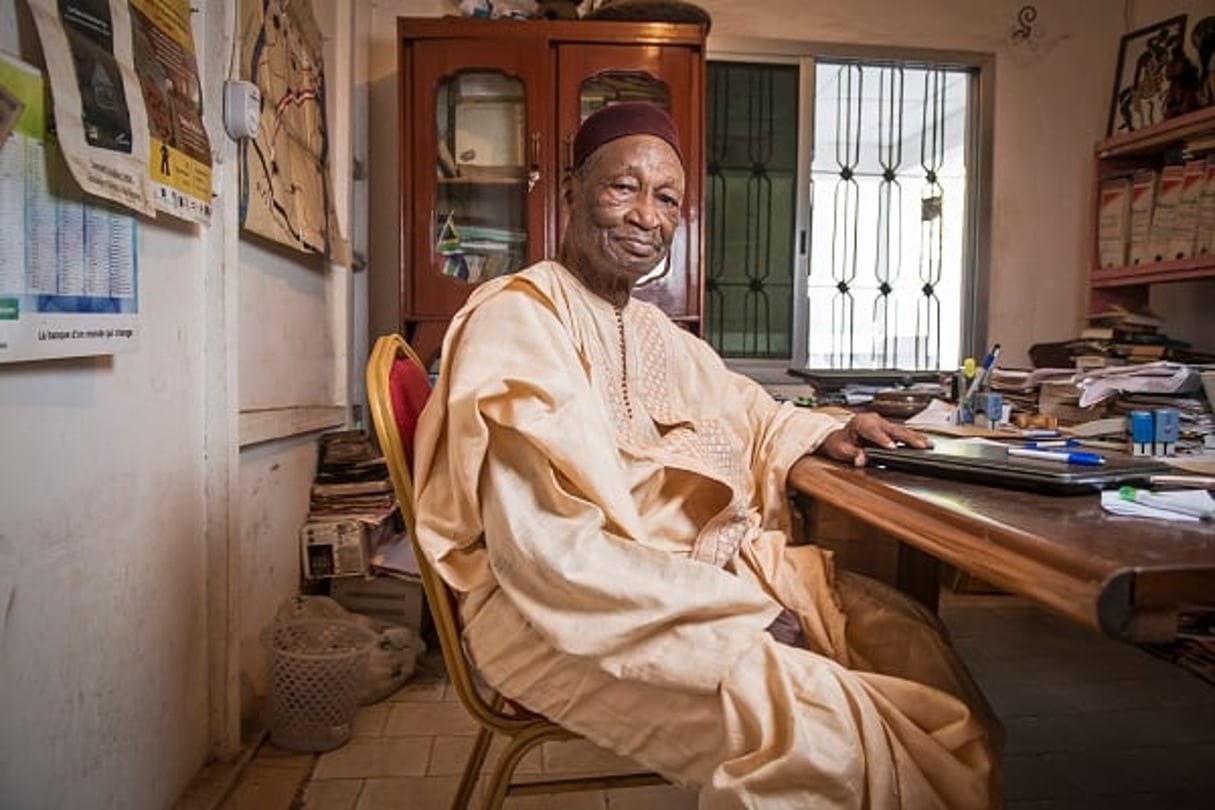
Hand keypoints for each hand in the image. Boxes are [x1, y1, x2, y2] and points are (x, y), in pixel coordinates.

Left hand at [816, 411, 931, 466]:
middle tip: (920, 446)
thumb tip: (861, 459)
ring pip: (900, 429)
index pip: (873, 431)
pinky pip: (901, 432)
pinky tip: (923, 442)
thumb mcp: (841, 450)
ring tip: (928, 444)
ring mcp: (881, 422)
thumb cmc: (838, 442)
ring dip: (914, 437)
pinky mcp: (887, 427)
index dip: (883, 439)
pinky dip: (912, 437)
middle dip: (907, 438)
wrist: (837, 437)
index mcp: (860, 422)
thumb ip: (852, 454)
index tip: (892, 447)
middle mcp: (872, 419)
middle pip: (892, 428)